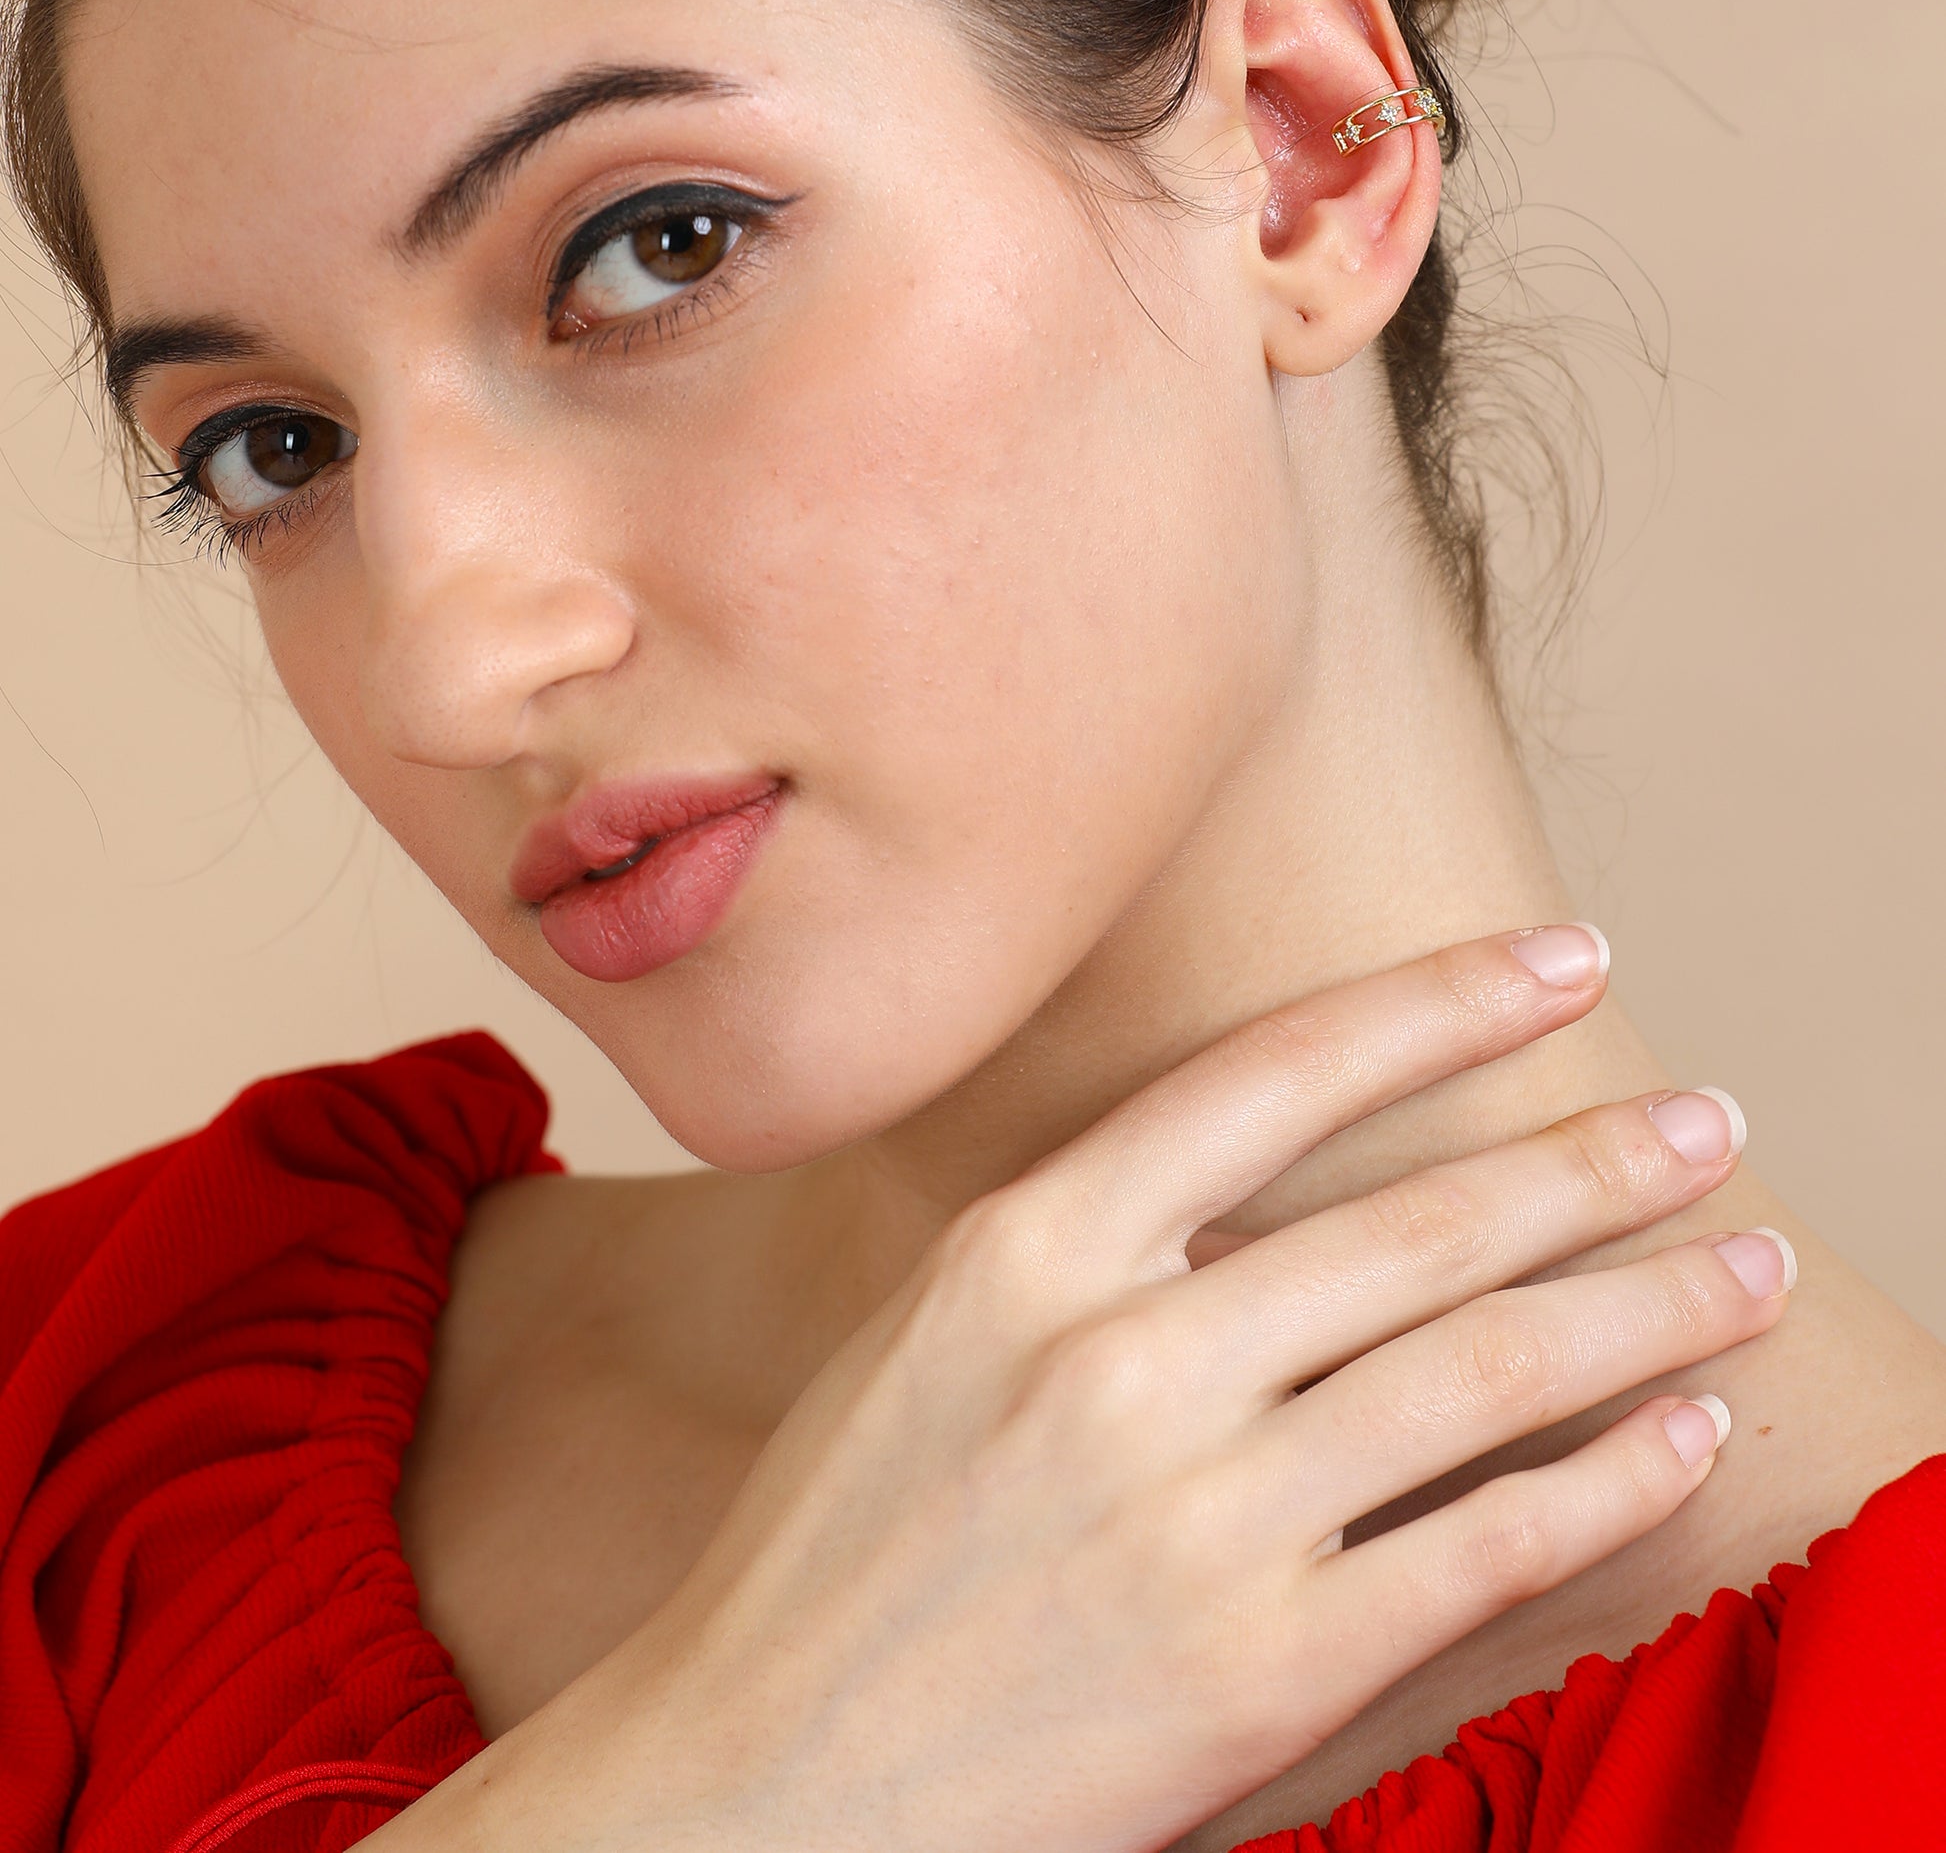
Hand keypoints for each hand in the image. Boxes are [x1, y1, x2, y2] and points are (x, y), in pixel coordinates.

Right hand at [380, 929, 1784, 1852]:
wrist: (754, 1788)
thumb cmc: (836, 1557)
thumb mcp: (927, 1341)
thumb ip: (1085, 1255)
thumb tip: (1268, 1195)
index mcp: (1023, 1250)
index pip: (1276, 1076)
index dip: (1442, 1004)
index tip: (1564, 959)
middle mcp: (1120, 1357)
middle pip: (1420, 1225)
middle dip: (1596, 1161)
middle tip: (1712, 1124)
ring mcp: (1195, 1514)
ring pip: (1481, 1370)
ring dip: (1643, 1309)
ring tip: (1742, 1268)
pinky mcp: (1259, 1667)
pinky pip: (1481, 1544)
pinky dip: (1605, 1482)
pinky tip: (1680, 1438)